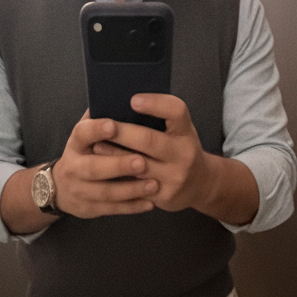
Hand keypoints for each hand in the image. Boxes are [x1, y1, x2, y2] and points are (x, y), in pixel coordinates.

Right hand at [53, 111, 158, 217]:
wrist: (58, 189)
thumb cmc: (84, 154)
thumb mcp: (85, 136)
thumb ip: (100, 118)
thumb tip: (123, 95)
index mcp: (75, 144)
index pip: (82, 133)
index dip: (96, 129)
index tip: (113, 124)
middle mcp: (74, 167)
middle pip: (94, 168)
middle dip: (118, 165)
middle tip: (142, 161)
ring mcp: (80, 190)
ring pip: (106, 192)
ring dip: (131, 189)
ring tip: (154, 184)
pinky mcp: (89, 209)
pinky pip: (112, 209)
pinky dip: (132, 207)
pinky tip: (150, 203)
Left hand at [91, 95, 209, 212]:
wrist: (201, 185)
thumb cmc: (180, 151)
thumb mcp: (178, 133)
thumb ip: (159, 121)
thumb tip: (120, 106)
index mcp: (185, 131)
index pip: (176, 111)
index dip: (155, 104)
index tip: (133, 100)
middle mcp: (183, 153)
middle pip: (149, 140)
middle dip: (123, 132)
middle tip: (103, 125)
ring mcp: (174, 176)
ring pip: (138, 165)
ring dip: (115, 155)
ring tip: (96, 146)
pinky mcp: (164, 196)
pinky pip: (136, 186)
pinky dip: (119, 177)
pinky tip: (105, 170)